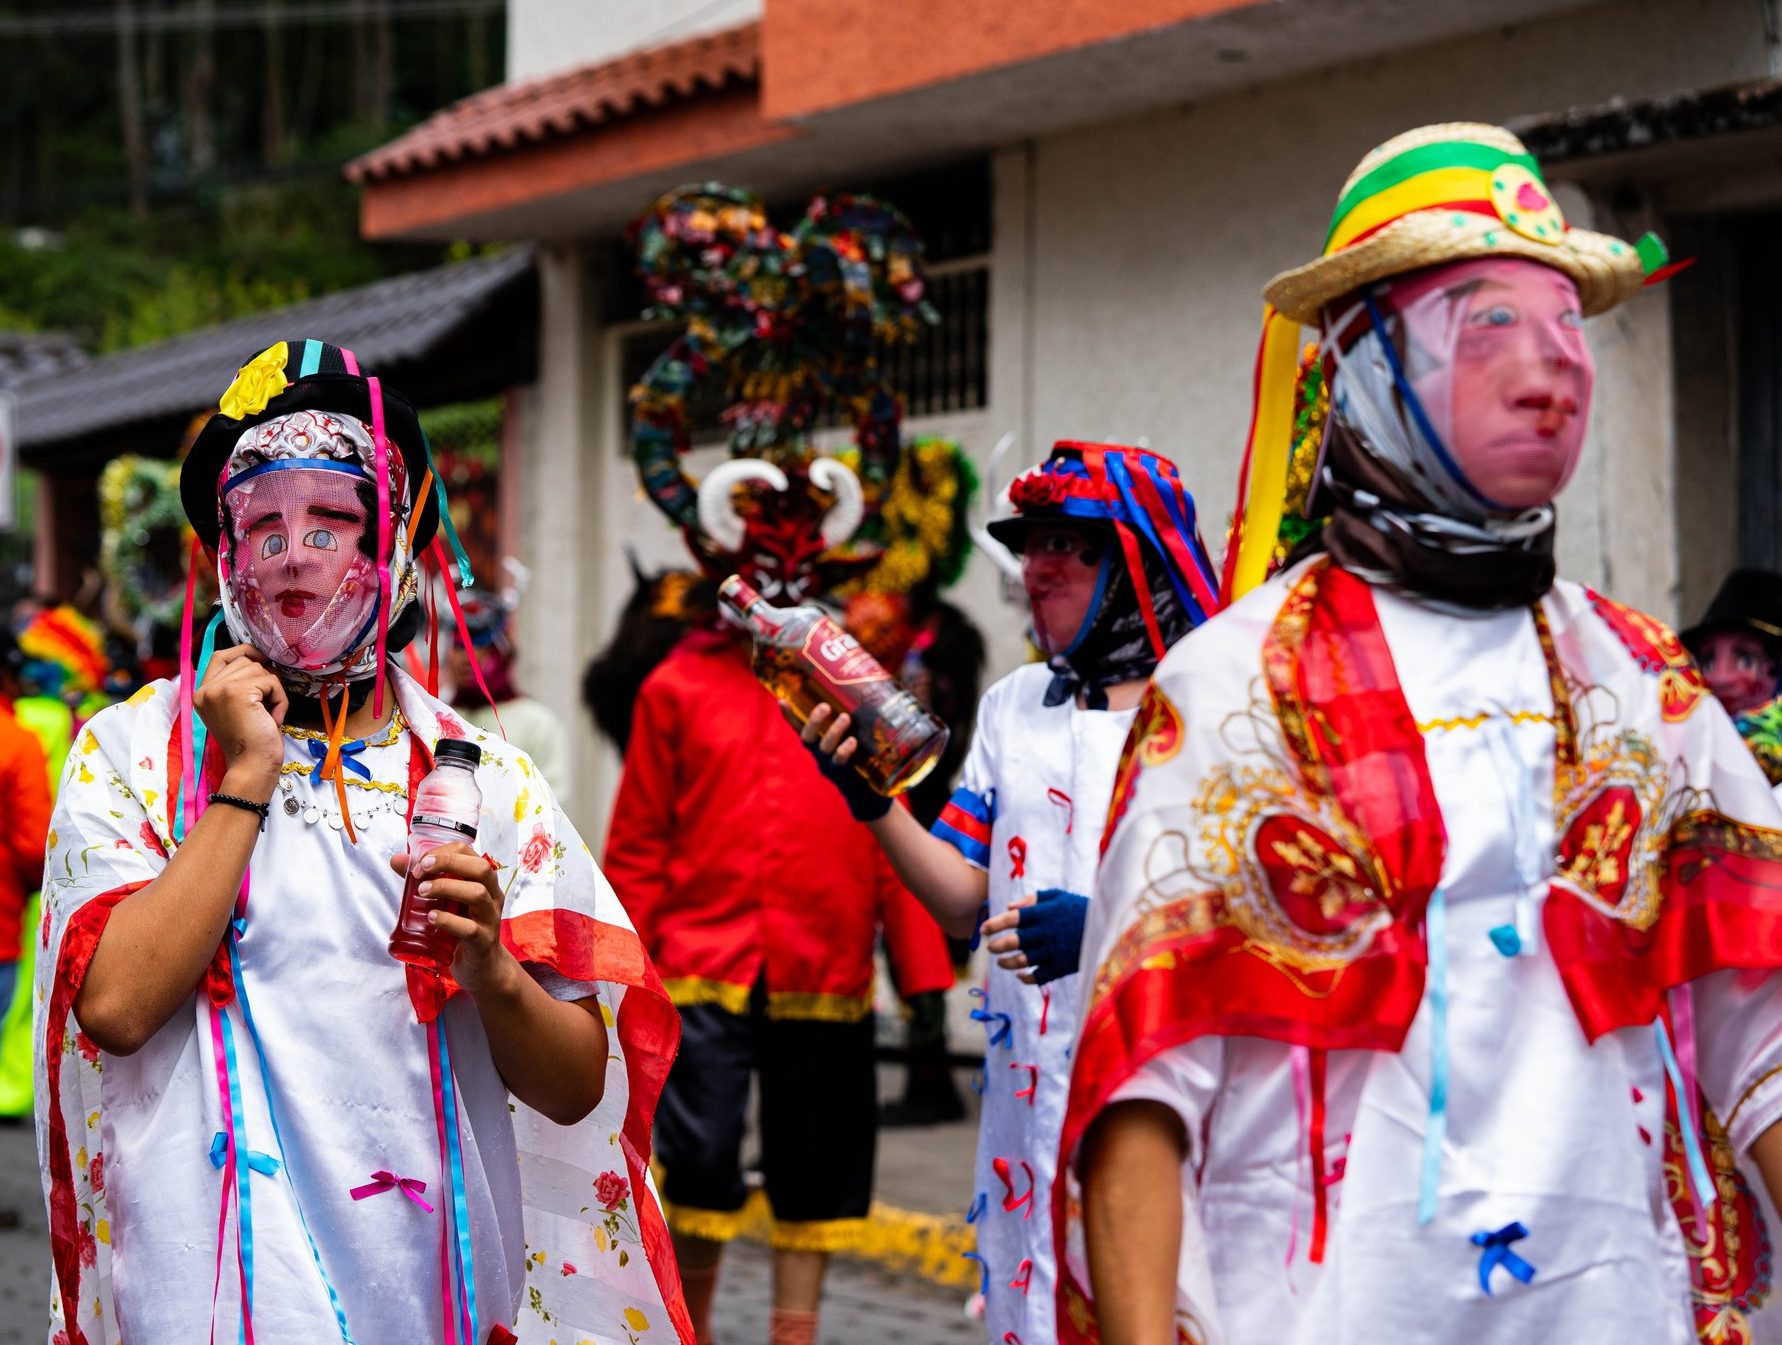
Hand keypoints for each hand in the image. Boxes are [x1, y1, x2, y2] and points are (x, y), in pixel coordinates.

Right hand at [193, 644, 287, 797]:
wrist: (252, 767)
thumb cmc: (251, 742)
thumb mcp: (237, 709)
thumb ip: (237, 684)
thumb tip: (259, 658)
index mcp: (202, 693)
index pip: (221, 655)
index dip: (244, 652)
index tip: (262, 660)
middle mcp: (206, 689)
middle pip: (245, 660)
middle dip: (264, 679)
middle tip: (266, 707)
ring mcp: (219, 689)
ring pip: (260, 668)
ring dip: (273, 691)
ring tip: (267, 715)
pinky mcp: (237, 692)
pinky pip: (271, 681)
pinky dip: (280, 699)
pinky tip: (273, 719)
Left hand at [389, 843, 517, 998]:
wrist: (482, 968)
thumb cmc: (463, 929)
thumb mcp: (447, 901)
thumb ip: (425, 879)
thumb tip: (397, 861)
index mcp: (483, 881)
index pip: (468, 852)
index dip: (443, 852)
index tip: (420, 862)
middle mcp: (492, 896)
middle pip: (480, 868)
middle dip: (448, 863)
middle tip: (420, 872)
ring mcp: (490, 919)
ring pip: (477, 894)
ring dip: (446, 888)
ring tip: (422, 892)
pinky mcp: (483, 942)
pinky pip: (470, 928)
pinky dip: (448, 920)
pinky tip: (431, 918)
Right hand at [795, 703, 890, 822]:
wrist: (865, 792)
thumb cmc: (858, 758)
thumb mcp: (850, 738)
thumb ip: (851, 722)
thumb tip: (867, 694)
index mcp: (817, 743)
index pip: (799, 727)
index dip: (789, 716)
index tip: (781, 700)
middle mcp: (819, 753)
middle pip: (807, 737)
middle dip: (813, 721)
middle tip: (824, 706)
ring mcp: (828, 764)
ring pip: (824, 747)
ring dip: (833, 731)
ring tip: (844, 718)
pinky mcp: (842, 774)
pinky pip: (839, 761)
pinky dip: (844, 750)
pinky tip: (852, 741)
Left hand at [984, 888, 1089, 984]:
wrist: (1108, 928)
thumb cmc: (1080, 908)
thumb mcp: (1059, 896)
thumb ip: (1033, 899)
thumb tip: (1008, 907)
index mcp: (1044, 914)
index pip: (1012, 919)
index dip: (994, 924)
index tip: (982, 929)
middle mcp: (1046, 933)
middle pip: (1014, 941)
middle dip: (997, 945)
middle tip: (989, 947)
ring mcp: (1053, 951)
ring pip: (1022, 961)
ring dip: (1006, 963)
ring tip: (1000, 962)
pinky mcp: (1061, 966)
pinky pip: (1038, 976)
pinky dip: (1025, 978)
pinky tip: (1020, 975)